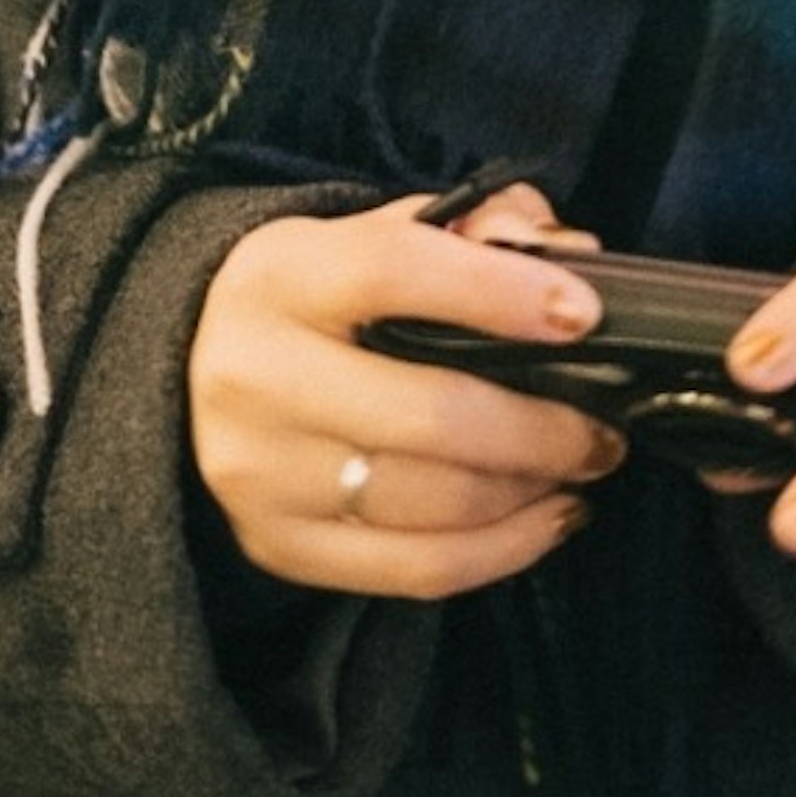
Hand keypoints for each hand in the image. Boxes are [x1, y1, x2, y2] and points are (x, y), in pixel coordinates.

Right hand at [189, 185, 624, 601]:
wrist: (191, 369)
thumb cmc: (317, 301)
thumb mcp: (370, 234)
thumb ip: (473, 226)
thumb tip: (568, 251)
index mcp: (280, 276)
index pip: (393, 271)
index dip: (497, 293)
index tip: (582, 314)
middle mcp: (255, 376)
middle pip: (431, 414)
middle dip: (545, 429)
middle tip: (604, 428)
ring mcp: (262, 473)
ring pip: (436, 501)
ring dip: (532, 490)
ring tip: (575, 469)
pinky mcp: (278, 546)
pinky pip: (418, 569)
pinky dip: (504, 550)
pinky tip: (545, 519)